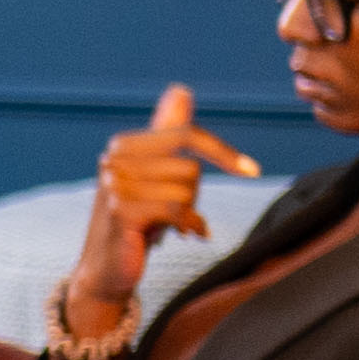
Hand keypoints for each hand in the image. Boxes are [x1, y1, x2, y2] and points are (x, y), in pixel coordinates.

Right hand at [67, 81, 258, 329]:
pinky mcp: (120, 211)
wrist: (106, 269)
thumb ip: (167, 134)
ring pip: (185, 189)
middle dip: (194, 194)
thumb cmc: (137, 220)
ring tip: (170, 225)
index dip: (222, 151)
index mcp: (125, 144)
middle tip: (174, 213)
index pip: (187, 134)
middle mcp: (115, 159)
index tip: (252, 171)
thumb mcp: (152, 175)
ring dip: (189, 213)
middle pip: (189, 167)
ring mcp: (115, 184)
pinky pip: (176, 209)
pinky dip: (191, 225)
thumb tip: (180, 90)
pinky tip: (188, 235)